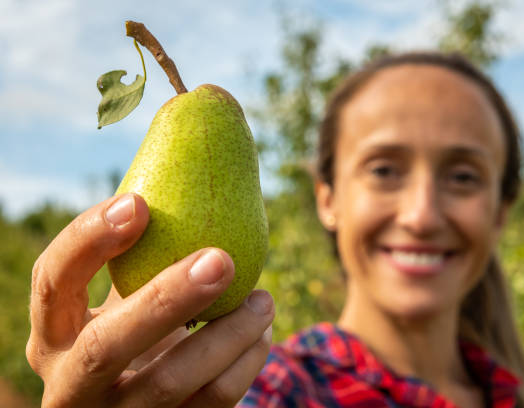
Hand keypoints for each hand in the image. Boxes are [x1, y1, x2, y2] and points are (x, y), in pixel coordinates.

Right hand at [26, 193, 274, 406]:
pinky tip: (261, 332)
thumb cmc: (133, 332)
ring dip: (229, 334)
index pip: (53, 281)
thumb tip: (197, 174)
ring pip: (172, 381)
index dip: (90, 239)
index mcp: (53, 333)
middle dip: (168, 298)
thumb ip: (139, 259)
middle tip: (221, 260)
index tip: (140, 203)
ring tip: (262, 300)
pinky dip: (247, 361)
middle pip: (108, 344)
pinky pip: (214, 402)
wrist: (134, 403)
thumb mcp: (120, 300)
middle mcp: (72, 381)